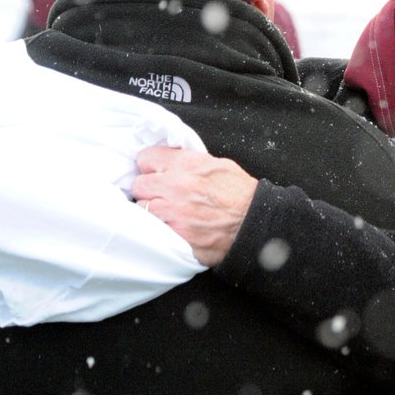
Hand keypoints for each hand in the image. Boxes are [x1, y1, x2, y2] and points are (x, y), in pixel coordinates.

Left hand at [132, 146, 257, 266]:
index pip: (146, 158)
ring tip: (168, 213)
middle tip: (162, 195)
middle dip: (148, 190)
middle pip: (139, 185)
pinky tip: (172, 228)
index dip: (150, 166)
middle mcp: (177, 186)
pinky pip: (152, 231)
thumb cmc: (241, 195)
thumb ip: (189, 161)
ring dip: (152, 211)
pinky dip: (159, 230)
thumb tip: (170, 162)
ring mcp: (174, 213)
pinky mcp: (175, 236)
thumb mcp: (218, 165)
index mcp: (187, 165)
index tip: (156, 173)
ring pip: (142, 209)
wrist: (255, 222)